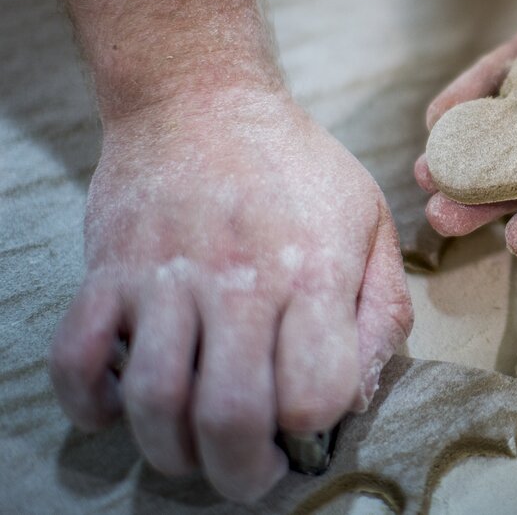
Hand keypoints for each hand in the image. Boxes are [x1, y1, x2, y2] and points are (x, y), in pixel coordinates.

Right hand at [49, 87, 411, 500]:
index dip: (315, 425)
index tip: (310, 426)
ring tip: (190, 454)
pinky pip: (78, 356)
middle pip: (230, 415)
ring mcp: (166, 277)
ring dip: (169, 450)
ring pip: (153, 401)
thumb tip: (359, 390)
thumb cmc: (297, 164)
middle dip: (241, 472)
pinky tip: (115, 410)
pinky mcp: (109, 270)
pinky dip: (88, 402)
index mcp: (314, 272)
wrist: (201, 95)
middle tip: (249, 478)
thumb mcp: (370, 219)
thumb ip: (383, 306)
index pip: (313, 389)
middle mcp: (240, 281)